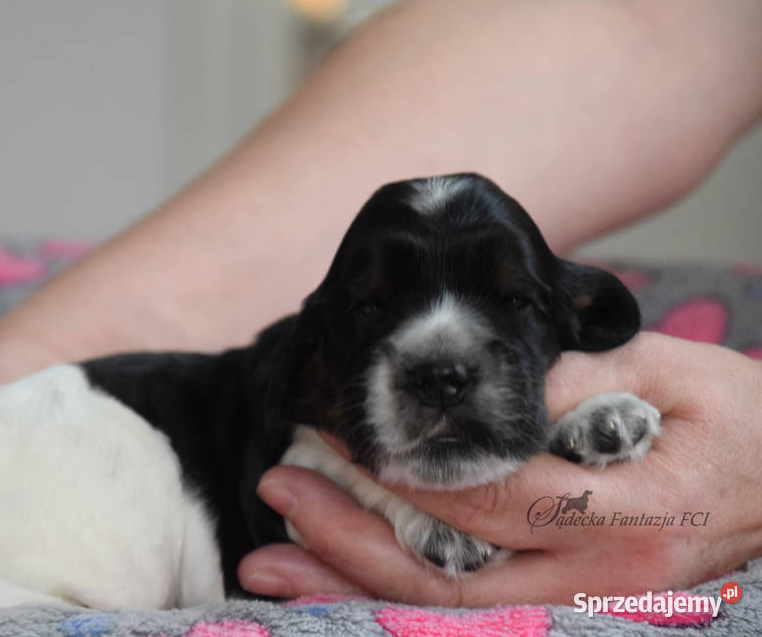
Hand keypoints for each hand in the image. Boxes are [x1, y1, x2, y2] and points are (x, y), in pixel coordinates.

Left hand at [239, 332, 761, 604]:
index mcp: (628, 514)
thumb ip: (573, 382)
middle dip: (349, 535)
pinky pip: (465, 612)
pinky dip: (392, 596)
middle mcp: (598, 578)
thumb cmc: (731, 423)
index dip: (405, 471)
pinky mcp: (563, 605)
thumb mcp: (669, 373)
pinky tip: (335, 578)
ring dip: (352, 581)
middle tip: (276, 488)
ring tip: (269, 559)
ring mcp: (580, 604)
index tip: (339, 434)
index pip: (491, 500)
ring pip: (447, 610)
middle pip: (450, 574)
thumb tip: (475, 392)